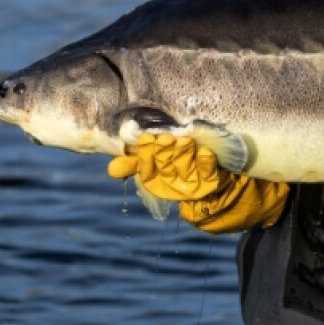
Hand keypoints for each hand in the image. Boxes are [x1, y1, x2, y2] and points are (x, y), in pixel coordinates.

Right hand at [107, 131, 229, 201]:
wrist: (210, 181)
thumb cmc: (176, 164)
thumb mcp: (154, 162)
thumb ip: (134, 162)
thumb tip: (111, 168)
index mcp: (155, 182)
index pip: (146, 171)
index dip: (146, 155)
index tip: (146, 138)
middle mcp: (172, 186)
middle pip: (166, 168)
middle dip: (164, 153)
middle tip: (166, 138)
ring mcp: (192, 186)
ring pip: (186, 169)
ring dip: (184, 154)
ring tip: (184, 140)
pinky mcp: (211, 182)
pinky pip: (208, 172)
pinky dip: (205, 162)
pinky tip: (204, 151)